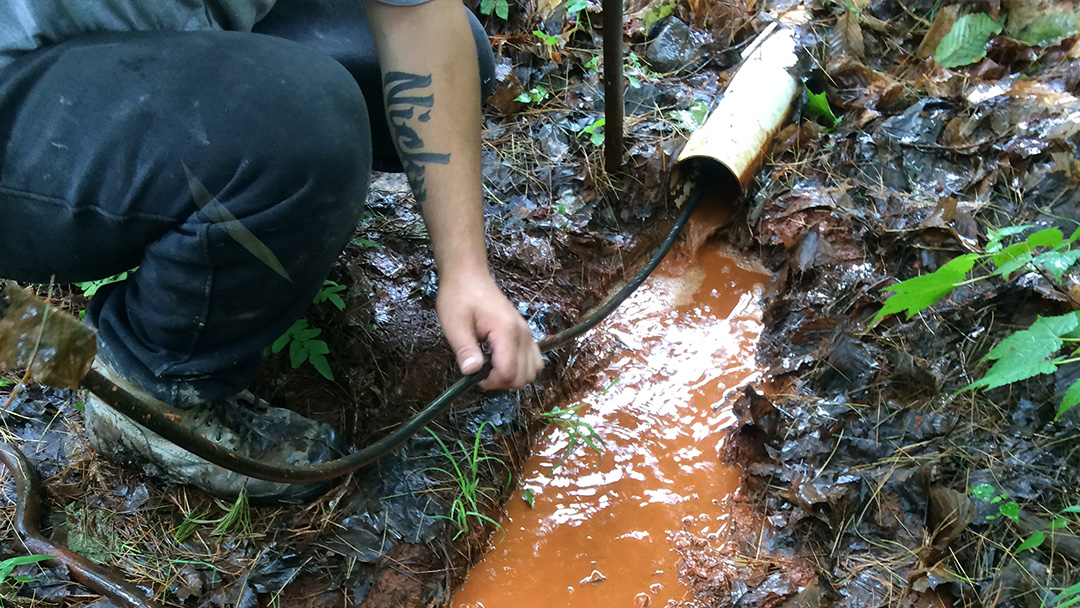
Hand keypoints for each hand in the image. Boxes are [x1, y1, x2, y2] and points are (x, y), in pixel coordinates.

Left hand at [436, 272, 543, 389]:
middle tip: (481, 372)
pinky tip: (500, 359)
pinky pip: (534, 359)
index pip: (510, 373)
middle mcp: (523, 334)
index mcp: (507, 332)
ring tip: (491, 366)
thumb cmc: (459, 297)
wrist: (469, 276)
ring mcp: (527, 333)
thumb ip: (465, 350)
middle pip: (524, 377)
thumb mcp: (454, 325)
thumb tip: (472, 372)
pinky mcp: (525, 332)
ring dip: (512, 376)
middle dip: (502, 382)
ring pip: (532, 371)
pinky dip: (520, 367)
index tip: (474, 375)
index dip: (492, 382)